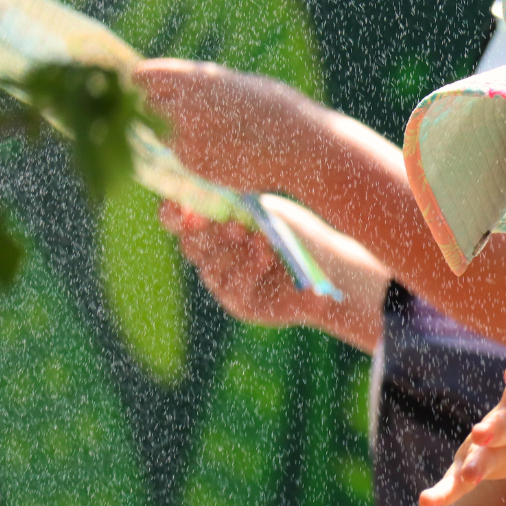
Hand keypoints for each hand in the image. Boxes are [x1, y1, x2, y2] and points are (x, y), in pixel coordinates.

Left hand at [132, 58, 309, 191]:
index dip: (143, 83)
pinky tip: (220, 150)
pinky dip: (192, 154)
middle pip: (145, 107)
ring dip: (173, 134)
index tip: (148, 88)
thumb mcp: (234, 83)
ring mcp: (185, 139)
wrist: (299, 145)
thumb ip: (200, 85)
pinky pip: (180, 157)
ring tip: (209, 133)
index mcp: (191, 80)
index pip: (140, 78)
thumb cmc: (275, 108)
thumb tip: (174, 85)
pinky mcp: (194, 164)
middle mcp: (181, 107)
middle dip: (157, 109)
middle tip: (179, 114)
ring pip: (160, 134)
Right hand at [161, 202, 313, 327]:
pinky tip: (266, 258)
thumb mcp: (263, 210)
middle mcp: (218, 255)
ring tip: (263, 242)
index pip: (178, 221)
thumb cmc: (299, 233)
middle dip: (212, 235)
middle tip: (237, 228)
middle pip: (190, 245)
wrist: (331, 266)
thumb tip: (195, 202)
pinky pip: (230, 285)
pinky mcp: (240, 303)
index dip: (174, 216)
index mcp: (217, 225)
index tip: (183, 209)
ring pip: (209, 267)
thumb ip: (229, 204)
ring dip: (234, 252)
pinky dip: (248, 268)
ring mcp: (227, 281)